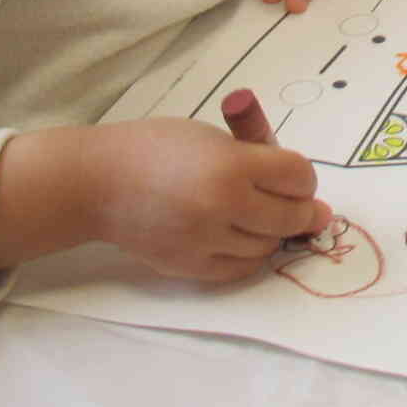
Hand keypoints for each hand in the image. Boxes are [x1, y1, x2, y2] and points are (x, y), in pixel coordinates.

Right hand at [88, 119, 330, 281]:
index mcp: (231, 165)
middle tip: (298, 205)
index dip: (303, 177)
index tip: (295, 176)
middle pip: (291, 217)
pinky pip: (239, 269)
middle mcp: (221, 206)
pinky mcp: (189, 267)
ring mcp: (205, 241)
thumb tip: (308, 192)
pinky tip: (240, 236)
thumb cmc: (157, 148)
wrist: (98, 183)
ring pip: (268, 247)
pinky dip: (248, 254)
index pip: (299, 177)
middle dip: (301, 209)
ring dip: (272, 232)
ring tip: (258, 215)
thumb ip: (258, 157)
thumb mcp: (213, 136)